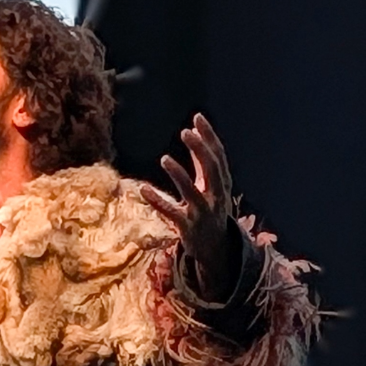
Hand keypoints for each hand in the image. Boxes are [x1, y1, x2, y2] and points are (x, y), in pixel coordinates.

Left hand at [140, 113, 233, 297]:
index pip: (218, 156)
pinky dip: (157, 202)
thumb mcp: (211, 185)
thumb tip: (193, 129)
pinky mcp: (187, 228)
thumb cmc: (211, 209)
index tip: (197, 117)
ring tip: (164, 159)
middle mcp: (215, 196)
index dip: (209, 137)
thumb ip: (202, 160)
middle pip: (212, 170)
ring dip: (179, 175)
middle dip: (200, 150)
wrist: (215, 247)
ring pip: (192, 192)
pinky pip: (171, 213)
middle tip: (186, 132)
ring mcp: (202, 213)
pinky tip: (143, 189)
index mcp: (222, 183)